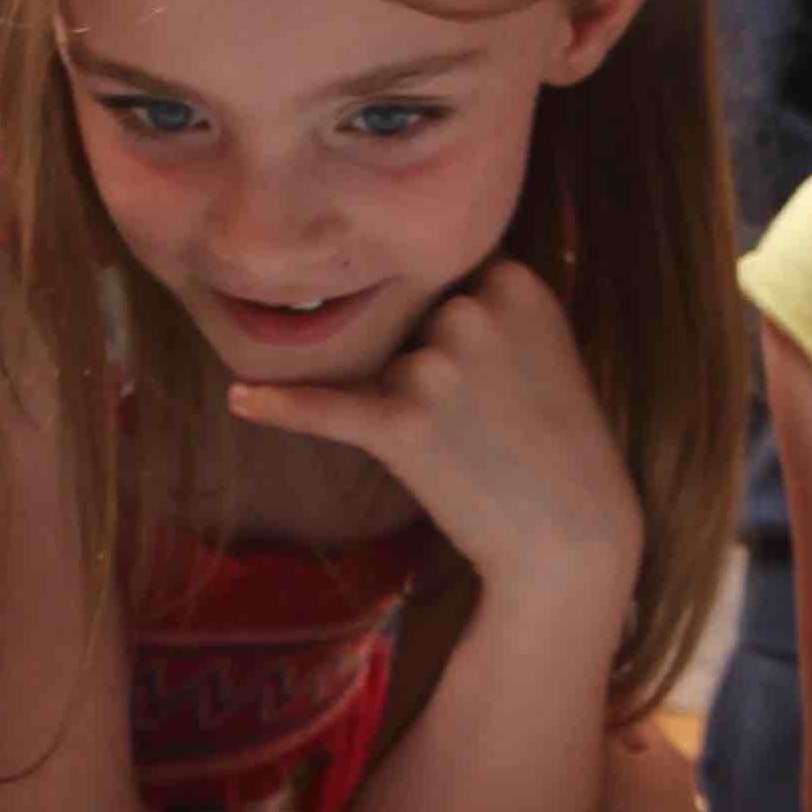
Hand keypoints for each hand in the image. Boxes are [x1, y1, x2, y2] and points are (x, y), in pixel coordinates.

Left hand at [226, 260, 640, 600]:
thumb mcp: (545, 345)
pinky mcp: (401, 422)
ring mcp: (434, 365)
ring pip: (384, 366)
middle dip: (430, 365)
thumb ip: (487, 303)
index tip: (489, 368)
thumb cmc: (557, 441)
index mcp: (516, 280)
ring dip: (409, 405)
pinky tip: (239, 399)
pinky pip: (326, 407)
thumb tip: (404, 284)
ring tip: (469, 446)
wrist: (572, 534)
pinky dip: (280, 405)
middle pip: (409, 320)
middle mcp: (474, 309)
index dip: (454, 324)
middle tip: (489, 419)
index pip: (442, 277)